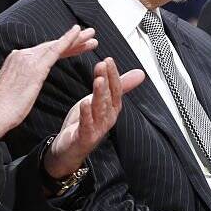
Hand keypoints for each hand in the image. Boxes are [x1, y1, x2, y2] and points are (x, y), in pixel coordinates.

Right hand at [0, 25, 96, 138]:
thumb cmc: (2, 109)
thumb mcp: (11, 88)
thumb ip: (19, 78)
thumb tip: (23, 78)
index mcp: (17, 60)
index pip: (45, 51)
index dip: (64, 47)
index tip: (78, 45)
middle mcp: (22, 55)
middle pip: (52, 46)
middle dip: (73, 41)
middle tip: (90, 34)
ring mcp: (28, 59)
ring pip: (56, 46)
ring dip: (76, 40)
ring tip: (92, 35)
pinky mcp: (35, 67)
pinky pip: (55, 50)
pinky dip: (67, 40)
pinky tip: (77, 33)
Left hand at [42, 57, 144, 178]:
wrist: (70, 150)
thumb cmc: (85, 123)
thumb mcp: (102, 101)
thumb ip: (119, 86)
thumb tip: (140, 73)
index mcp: (113, 108)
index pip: (116, 88)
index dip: (113, 74)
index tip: (108, 60)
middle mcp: (108, 118)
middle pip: (109, 96)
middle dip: (107, 80)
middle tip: (102, 65)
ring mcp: (98, 128)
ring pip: (100, 108)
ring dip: (100, 94)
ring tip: (98, 80)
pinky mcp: (85, 138)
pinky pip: (87, 124)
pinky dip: (86, 114)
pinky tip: (84, 103)